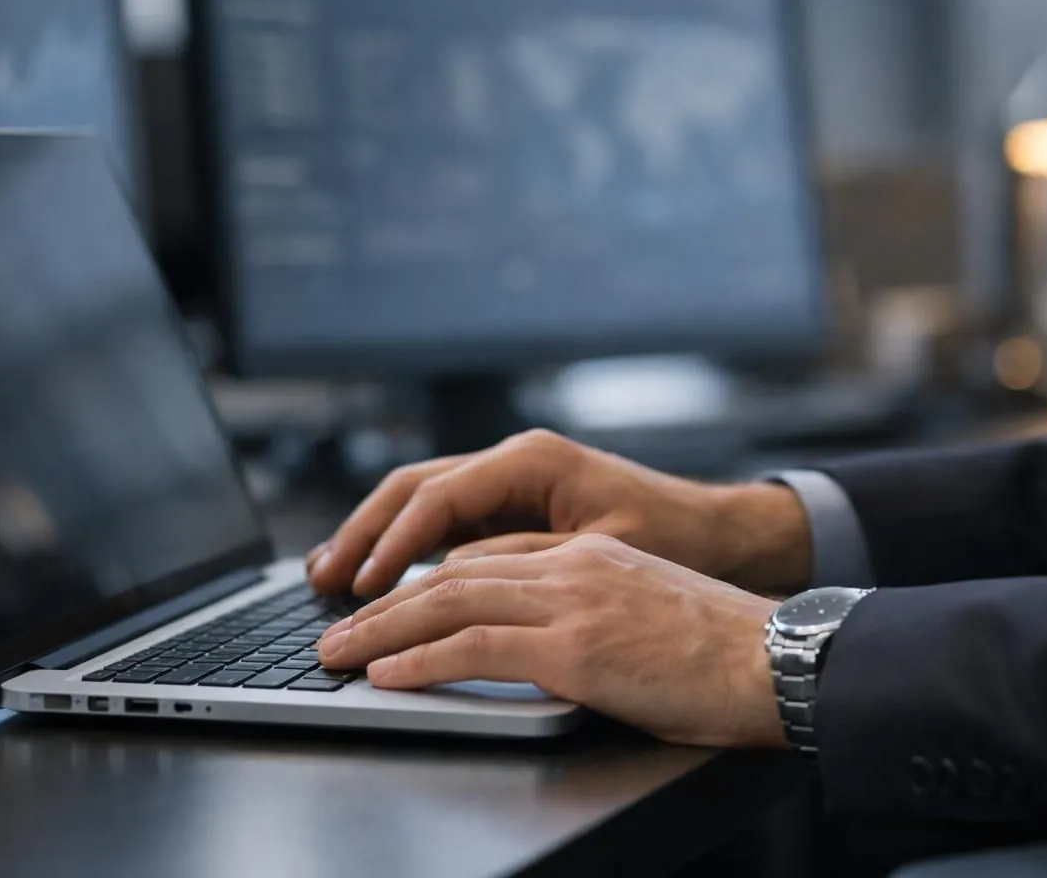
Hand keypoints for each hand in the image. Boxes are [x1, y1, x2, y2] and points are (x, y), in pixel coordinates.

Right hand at [307, 429, 811, 596]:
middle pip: (412, 489)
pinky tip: (382, 576)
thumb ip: (524, 561)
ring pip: (421, 501)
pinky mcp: (515, 506)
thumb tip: (449, 584)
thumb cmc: (672, 540)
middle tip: (322, 579)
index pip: (436, 498)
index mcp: (530, 460)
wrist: (724, 537)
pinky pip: (446, 520)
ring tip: (332, 576)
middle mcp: (514, 460)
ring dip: (375, 537)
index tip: (362, 587)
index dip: (391, 545)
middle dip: (362, 534)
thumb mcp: (597, 553)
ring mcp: (512, 481)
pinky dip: (408, 545)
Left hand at [317, 534, 789, 747]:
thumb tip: (543, 645)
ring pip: (447, 603)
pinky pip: (473, 646)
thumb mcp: (645, 612)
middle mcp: (571, 566)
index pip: (484, 559)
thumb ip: (589, 612)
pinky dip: (418, 660)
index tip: (388, 607)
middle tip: (336, 630)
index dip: (425, 583)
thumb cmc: (724, 653)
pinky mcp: (574, 647)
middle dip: (383, 604)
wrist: (781, 660)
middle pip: (451, 574)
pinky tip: (385, 675)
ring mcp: (571, 602)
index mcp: (588, 555)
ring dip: (380, 632)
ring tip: (336, 653)